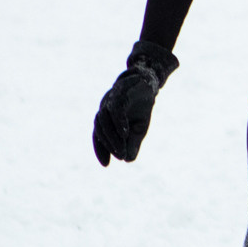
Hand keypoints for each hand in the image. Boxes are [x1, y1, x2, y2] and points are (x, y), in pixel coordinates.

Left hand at [92, 40, 178, 165]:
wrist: (148, 81)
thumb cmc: (141, 105)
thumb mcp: (140, 127)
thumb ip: (132, 142)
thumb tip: (128, 160)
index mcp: (106, 117)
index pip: (99, 135)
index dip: (101, 150)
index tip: (106, 165)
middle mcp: (104, 108)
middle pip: (100, 128)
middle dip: (109, 144)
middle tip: (119, 156)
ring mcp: (110, 99)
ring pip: (104, 119)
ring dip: (112, 136)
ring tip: (122, 149)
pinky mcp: (120, 92)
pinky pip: (115, 109)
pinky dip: (118, 122)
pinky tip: (125, 132)